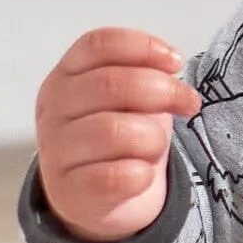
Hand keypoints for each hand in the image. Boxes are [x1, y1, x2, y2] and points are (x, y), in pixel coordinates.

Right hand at [34, 28, 201, 242]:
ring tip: (157, 148)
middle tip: (188, 103)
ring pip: (114, 131)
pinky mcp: (70, 191)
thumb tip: (170, 63)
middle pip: (111, 84)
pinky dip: (142, 174)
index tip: (176, 61)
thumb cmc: (121, 135)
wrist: (102, 197)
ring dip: (153, 139)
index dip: (143, 47)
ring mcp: (56, 151)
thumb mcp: (132, 98)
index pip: (98, 44)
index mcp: (66, 75)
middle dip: (164, 91)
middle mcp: (54, 109)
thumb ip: (146, 74)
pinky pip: (115, 177)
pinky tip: (143, 174)